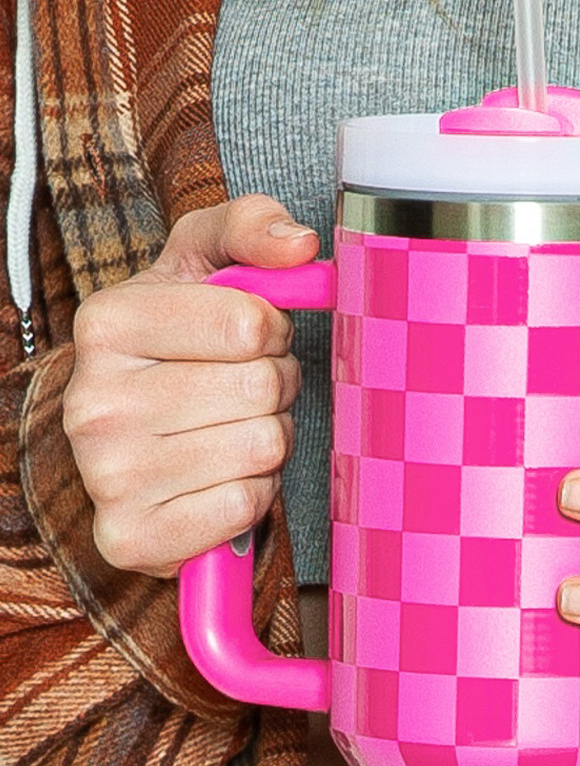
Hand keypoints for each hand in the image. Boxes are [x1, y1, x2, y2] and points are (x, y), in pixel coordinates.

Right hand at [63, 195, 317, 577]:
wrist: (130, 445)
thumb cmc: (176, 349)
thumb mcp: (202, 266)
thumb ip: (249, 228)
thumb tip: (300, 245)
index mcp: (106, 323)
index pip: (251, 324)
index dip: (272, 331)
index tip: (249, 339)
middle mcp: (92, 401)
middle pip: (262, 389)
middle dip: (273, 388)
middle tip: (242, 392)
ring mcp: (106, 476)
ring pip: (263, 448)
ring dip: (267, 441)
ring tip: (230, 431)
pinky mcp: (131, 537)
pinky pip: (247, 506)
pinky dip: (252, 495)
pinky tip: (219, 479)